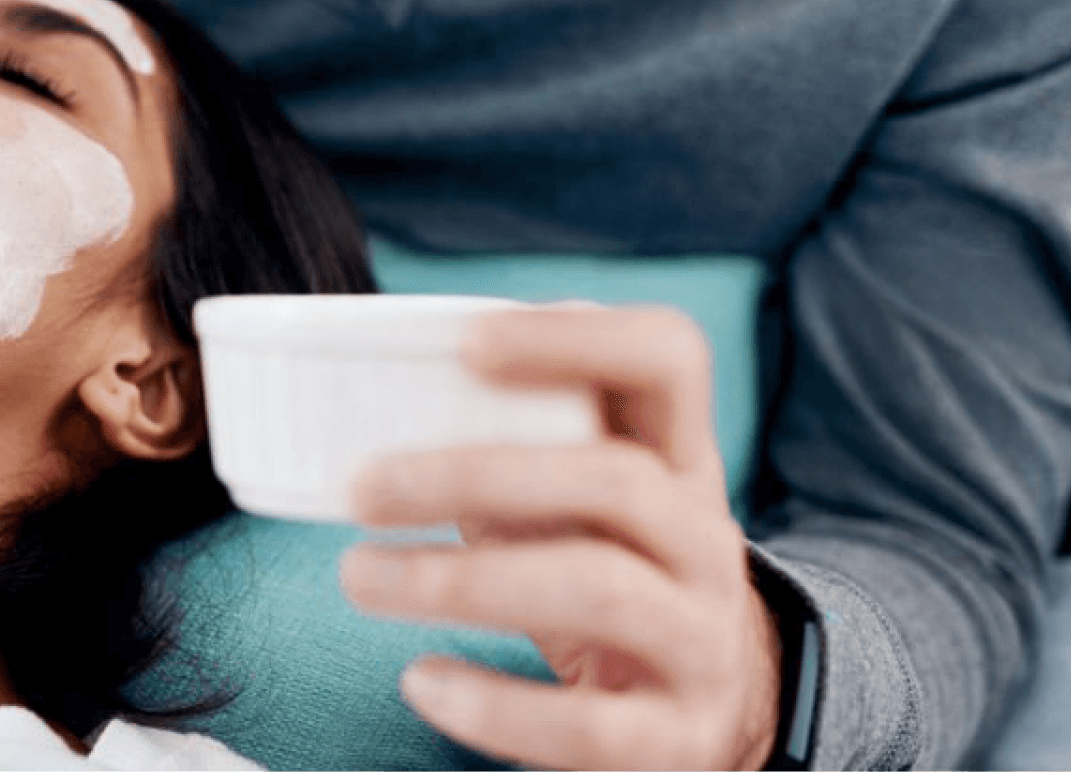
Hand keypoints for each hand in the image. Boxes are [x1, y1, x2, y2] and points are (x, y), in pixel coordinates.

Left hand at [340, 305, 782, 770]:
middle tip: (362, 488)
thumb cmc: (602, 574)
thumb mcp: (576, 505)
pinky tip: (423, 682)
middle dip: (475, 473)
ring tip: (361, 576)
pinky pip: (589, 726)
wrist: (709, 715)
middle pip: (615, 478)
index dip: (576, 339)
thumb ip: (509, 448)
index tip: (467, 344)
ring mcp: (704, 642)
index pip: (670, 357)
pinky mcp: (680, 740)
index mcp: (678, 460)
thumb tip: (371, 409)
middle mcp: (706, 540)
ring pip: (600, 588)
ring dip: (462, 581)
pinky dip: (493, 705)